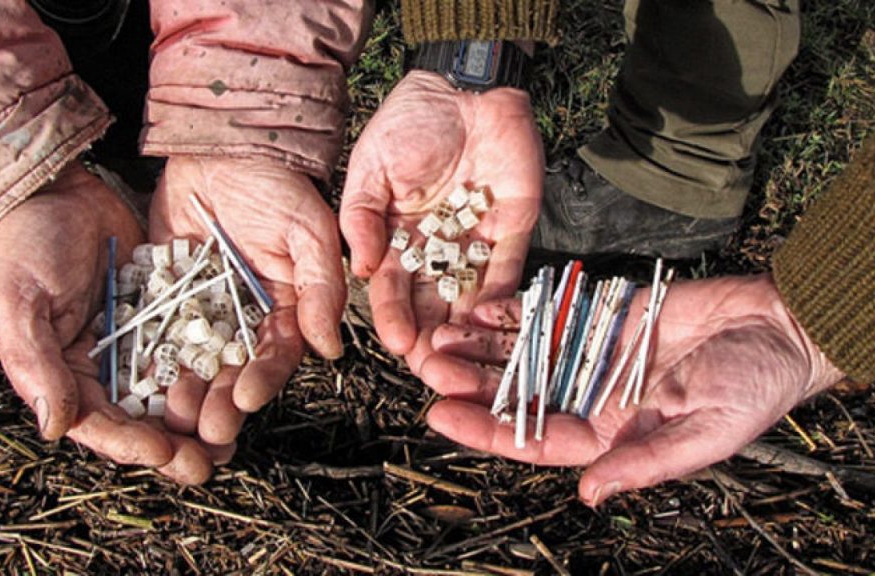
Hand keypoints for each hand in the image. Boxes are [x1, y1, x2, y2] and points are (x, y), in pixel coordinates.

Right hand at [0, 161, 215, 483]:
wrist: (55, 190)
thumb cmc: (24, 248)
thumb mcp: (18, 305)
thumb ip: (36, 366)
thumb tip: (56, 428)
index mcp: (63, 374)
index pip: (99, 424)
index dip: (133, 445)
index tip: (167, 453)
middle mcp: (102, 366)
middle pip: (141, 419)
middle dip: (175, 444)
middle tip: (211, 463)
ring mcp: (136, 340)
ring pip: (170, 390)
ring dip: (199, 416)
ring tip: (231, 437)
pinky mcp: (163, 313)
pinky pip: (189, 347)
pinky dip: (209, 368)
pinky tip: (238, 383)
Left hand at [148, 156, 344, 448]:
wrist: (223, 147)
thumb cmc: (275, 185)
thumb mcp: (310, 232)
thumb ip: (321, 289)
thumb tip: (330, 349)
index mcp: (286, 307)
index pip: (277, 355)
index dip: (263, 380)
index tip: (245, 398)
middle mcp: (247, 316)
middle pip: (234, 371)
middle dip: (222, 402)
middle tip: (207, 428)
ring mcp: (206, 309)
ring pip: (196, 363)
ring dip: (187, 393)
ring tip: (173, 417)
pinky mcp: (169, 296)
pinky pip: (160, 334)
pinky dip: (152, 361)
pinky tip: (143, 384)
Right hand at [340, 70, 542, 380]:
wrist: (463, 89)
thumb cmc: (409, 125)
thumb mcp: (371, 169)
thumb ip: (362, 219)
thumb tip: (362, 271)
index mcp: (399, 240)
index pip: (394, 290)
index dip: (393, 317)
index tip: (393, 342)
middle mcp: (437, 250)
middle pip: (432, 305)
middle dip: (429, 339)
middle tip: (429, 370)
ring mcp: (475, 243)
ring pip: (469, 298)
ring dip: (463, 331)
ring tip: (459, 360)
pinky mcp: (512, 231)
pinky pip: (506, 271)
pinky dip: (499, 297)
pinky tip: (489, 322)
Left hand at [421, 274, 844, 505]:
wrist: (782, 327)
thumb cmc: (753, 388)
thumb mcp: (705, 433)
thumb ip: (644, 461)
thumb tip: (586, 494)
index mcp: (611, 434)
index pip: (534, 437)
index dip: (485, 430)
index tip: (440, 415)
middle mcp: (592, 395)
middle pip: (518, 393)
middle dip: (471, 383)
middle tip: (424, 366)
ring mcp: (594, 353)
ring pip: (524, 353)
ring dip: (481, 346)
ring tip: (437, 334)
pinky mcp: (603, 315)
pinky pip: (550, 314)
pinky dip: (516, 310)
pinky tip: (481, 305)